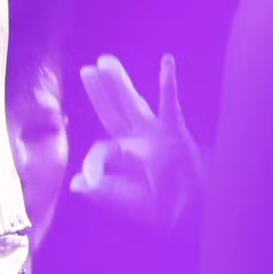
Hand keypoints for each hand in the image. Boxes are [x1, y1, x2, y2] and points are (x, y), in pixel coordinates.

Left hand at [69, 52, 203, 229]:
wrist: (197, 212)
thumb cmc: (166, 206)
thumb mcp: (133, 203)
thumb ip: (107, 192)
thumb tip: (75, 184)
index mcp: (126, 158)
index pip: (103, 152)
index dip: (94, 165)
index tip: (87, 181)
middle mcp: (139, 141)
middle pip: (113, 113)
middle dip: (100, 93)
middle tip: (87, 70)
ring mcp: (157, 135)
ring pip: (134, 104)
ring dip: (120, 84)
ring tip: (106, 61)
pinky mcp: (177, 134)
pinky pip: (170, 106)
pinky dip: (168, 84)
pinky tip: (166, 61)